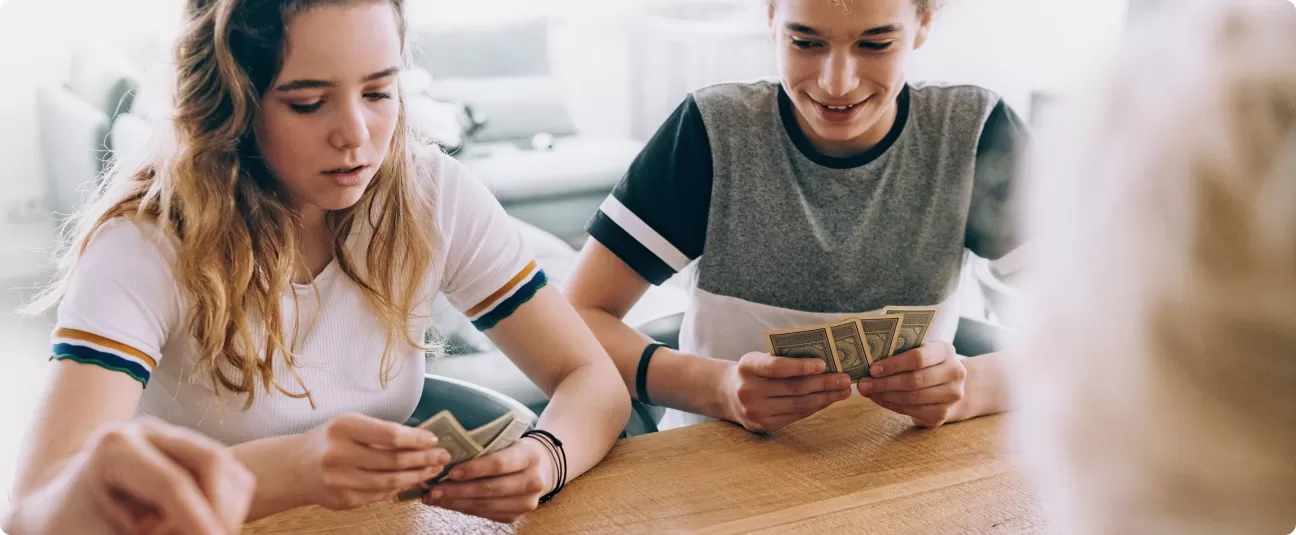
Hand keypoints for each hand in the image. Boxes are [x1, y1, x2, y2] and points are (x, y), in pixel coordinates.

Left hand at [6, 417, 253, 534]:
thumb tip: (206, 533)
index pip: (173, 484)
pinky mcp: (187, 447)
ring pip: (227, 466)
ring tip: (196, 533)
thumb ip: (154, 533)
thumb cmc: (69, 528)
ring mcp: (170, 434)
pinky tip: (197, 524)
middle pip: (211, 462)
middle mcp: (146, 430)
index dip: (201, 520)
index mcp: (113, 449)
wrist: (53, 509)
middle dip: (221, 510)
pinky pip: (227, 473)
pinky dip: (224, 502)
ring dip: (225, 507)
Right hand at [293, 413, 449, 509]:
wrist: (295, 467)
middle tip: (443, 456)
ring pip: (390, 482)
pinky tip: (412, 480)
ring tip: (433, 470)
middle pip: (393, 461)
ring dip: (417, 476)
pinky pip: (380, 495)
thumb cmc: (329, 440)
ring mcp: (341, 481)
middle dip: (423, 459)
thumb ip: (382, 430)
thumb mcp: (350, 424)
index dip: (416, 439)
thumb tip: (421, 437)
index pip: (389, 435)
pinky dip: (399, 488)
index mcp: (343, 428)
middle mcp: (340, 455)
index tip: (433, 439)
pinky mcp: (344, 500)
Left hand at [421, 437, 553, 522]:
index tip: (450, 471)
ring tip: (434, 498)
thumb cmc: (518, 448)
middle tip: (433, 490)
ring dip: (456, 503)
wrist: (544, 466)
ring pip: (486, 505)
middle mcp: (532, 481)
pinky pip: (486, 514)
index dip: (474, 469)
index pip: (499, 464)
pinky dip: (465, 509)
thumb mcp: (509, 439)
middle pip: (490, 489)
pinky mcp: (517, 515)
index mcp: (529, 456)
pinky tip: (449, 503)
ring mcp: (527, 502)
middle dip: (458, 491)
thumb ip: (485, 446)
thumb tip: (445, 453)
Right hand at [721, 352, 852, 432]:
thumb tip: (825, 363)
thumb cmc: (753, 371)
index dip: (800, 366)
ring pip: (798, 405)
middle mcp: (748, 391)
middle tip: (846, 379)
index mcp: (747, 367)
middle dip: (824, 384)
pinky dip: (815, 407)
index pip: (776, 367)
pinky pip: (795, 416)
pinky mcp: (764, 425)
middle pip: (793, 388)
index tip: (824, 364)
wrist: (728, 394)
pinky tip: (828, 400)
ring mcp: (755, 411)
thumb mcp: (760, 358)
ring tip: (843, 391)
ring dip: (825, 398)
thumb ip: (784, 359)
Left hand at [857, 341, 967, 427]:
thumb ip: (899, 354)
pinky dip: (892, 405)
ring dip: (885, 396)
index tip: (872, 369)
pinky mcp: (943, 413)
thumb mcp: (918, 352)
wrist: (947, 386)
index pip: (918, 358)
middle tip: (863, 384)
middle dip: (884, 383)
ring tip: (868, 392)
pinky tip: (879, 399)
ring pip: (912, 397)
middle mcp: (954, 372)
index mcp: (945, 350)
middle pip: (914, 380)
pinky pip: (912, 411)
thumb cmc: (924, 364)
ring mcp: (952, 395)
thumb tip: (867, 366)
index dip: (893, 365)